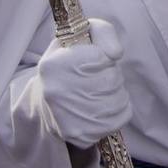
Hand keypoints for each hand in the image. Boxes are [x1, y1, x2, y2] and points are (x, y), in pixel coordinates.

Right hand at [36, 19, 131, 148]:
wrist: (47, 102)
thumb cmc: (69, 63)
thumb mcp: (81, 36)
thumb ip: (103, 32)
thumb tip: (116, 54)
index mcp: (54, 64)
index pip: (101, 57)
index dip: (104, 57)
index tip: (94, 60)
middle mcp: (57, 92)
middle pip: (111, 80)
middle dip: (112, 75)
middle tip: (98, 77)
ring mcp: (67, 117)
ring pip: (118, 100)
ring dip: (117, 93)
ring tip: (101, 91)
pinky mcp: (81, 135)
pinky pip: (119, 119)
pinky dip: (119, 110)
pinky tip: (104, 106)